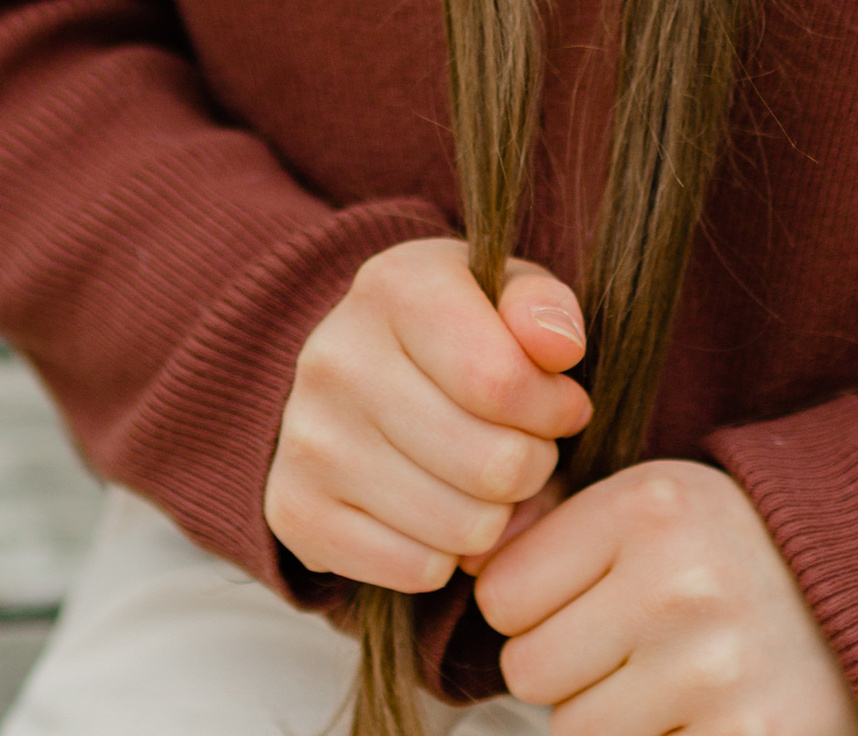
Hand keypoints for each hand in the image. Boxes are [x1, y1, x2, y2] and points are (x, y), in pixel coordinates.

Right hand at [265, 237, 590, 593]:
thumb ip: (542, 304)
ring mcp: (308, 439)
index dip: (555, 408)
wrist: (350, 370)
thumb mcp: (502, 291)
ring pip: (462, 527)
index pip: (503, 380)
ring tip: (484, 477)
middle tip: (525, 447)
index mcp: (395, 287)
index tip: (562, 405)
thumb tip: (560, 346)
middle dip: (533, 465)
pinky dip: (446, 555)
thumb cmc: (453, 328)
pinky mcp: (294, 510)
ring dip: (496, 514)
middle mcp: (338, 358)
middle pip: (491, 464)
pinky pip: (417, 570)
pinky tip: (438, 509)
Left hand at [474, 459, 857, 734]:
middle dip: (568, 670)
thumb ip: (556, 528)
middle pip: (528, 671)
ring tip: (668, 683)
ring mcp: (713, 671)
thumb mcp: (656, 505)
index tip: (585, 599)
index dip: (532, 607)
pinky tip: (694, 718)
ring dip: (608, 722)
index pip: (501, 593)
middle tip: (633, 648)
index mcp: (647, 504)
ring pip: (573, 734)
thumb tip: (460, 561)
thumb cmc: (734, 555)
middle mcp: (678, 581)